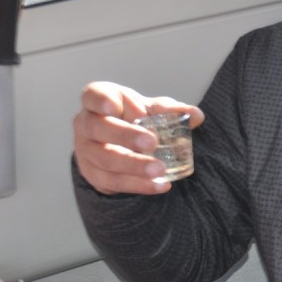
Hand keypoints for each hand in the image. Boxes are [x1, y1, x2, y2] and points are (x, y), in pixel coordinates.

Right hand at [73, 81, 204, 194]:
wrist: (118, 143)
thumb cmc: (132, 117)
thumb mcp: (150, 109)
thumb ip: (170, 111)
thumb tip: (196, 115)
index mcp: (97, 100)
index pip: (92, 96)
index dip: (100, 101)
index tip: (113, 107)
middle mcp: (86, 124)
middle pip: (98, 129)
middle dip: (125, 136)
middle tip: (152, 143)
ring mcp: (85, 150)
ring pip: (105, 159)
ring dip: (133, 166)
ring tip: (159, 170)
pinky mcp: (93, 174)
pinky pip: (113, 182)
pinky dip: (137, 185)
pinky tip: (158, 185)